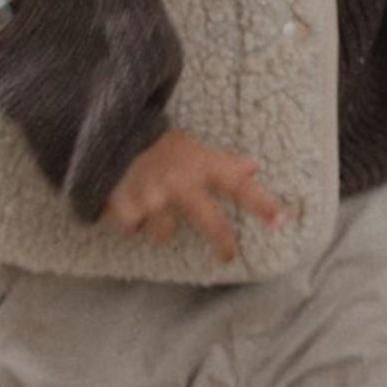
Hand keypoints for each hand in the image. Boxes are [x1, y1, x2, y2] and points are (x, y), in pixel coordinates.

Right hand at [100, 127, 287, 263]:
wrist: (105, 131)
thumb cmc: (154, 142)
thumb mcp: (190, 146)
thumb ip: (222, 161)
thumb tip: (252, 167)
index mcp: (198, 164)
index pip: (237, 185)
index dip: (261, 204)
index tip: (282, 221)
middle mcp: (179, 183)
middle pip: (212, 224)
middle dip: (222, 244)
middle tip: (226, 255)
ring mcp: (152, 198)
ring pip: (164, 233)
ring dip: (155, 223)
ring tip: (144, 202)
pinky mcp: (124, 209)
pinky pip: (131, 230)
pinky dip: (127, 219)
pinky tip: (122, 201)